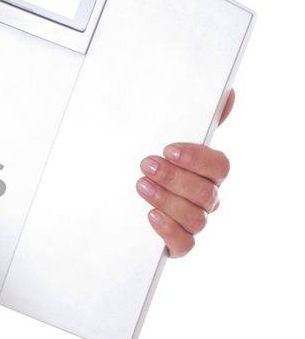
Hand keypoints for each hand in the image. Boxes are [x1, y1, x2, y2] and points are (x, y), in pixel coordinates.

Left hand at [135, 90, 234, 258]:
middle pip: (205, 193)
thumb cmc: (147, 159)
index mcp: (208, 172)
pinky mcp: (176, 243)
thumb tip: (228, 94)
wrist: (111, 193)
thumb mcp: (163, 135)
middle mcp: (205, 198)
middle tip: (145, 165)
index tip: (168, 149)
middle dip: (174, 178)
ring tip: (140, 186)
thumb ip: (194, 117)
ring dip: (167, 201)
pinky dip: (169, 231)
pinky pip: (185, 245)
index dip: (197, 158)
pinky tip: (150, 216)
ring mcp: (192, 222)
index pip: (220, 166)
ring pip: (195, 218)